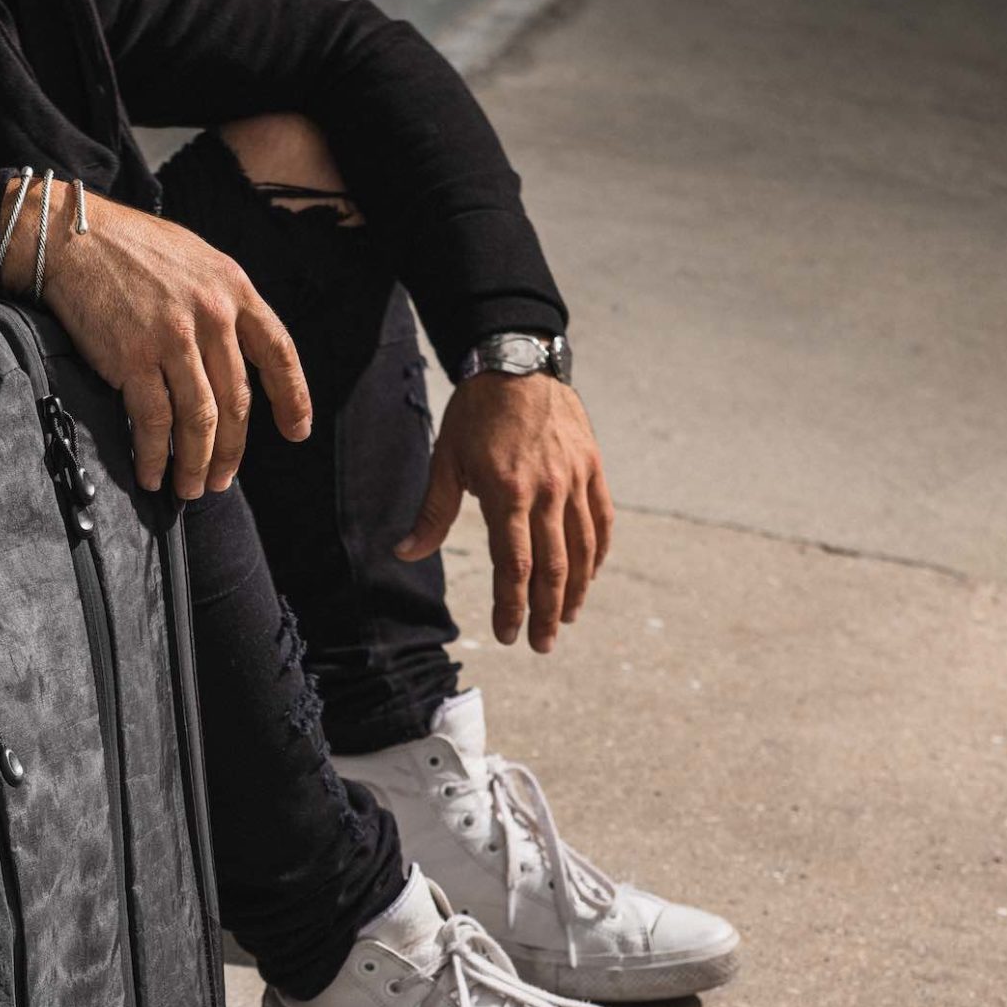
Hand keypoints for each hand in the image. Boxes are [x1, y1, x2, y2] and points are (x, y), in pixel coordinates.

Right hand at [2, 176, 311, 497]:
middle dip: (231, 451)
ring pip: (199, 420)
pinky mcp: (133, 358)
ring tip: (189, 488)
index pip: (278, 352)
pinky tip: (152, 474)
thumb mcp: (195, 259)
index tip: (296, 432)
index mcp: (233, 288)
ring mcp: (173, 337)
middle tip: (221, 480)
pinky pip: (153, 421)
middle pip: (236, 400)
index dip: (293, 398)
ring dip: (195, 463)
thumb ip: (220, 302)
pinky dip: (155, 455)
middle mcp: (211, 314)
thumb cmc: (130, 248)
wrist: (71, 236)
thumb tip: (232, 355)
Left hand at [395, 371, 614, 653]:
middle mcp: (547, 491)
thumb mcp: (446, 459)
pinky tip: (589, 576)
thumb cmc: (475, 413)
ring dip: (576, 590)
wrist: (517, 362)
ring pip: (583, 548)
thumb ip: (432, 512)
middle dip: (546, 612)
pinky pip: (601, 519)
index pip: (514, 565)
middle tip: (540, 644)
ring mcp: (574, 480)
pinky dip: (598, 553)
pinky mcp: (592, 467)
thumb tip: (405, 553)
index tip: (506, 634)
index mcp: (507, 493)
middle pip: (553, 567)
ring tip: (566, 618)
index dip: (511, 605)